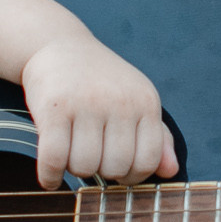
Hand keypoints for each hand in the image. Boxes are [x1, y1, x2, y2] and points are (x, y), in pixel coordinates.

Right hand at [18, 32, 178, 188]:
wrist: (57, 44)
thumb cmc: (100, 82)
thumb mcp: (135, 100)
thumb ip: (157, 137)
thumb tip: (171, 171)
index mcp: (145, 101)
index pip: (148, 161)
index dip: (132, 175)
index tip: (117, 168)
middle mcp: (120, 101)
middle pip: (115, 168)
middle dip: (100, 171)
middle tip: (89, 154)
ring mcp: (86, 103)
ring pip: (84, 167)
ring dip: (72, 169)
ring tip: (69, 151)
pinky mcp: (54, 107)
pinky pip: (54, 160)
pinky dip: (49, 176)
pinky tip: (49, 176)